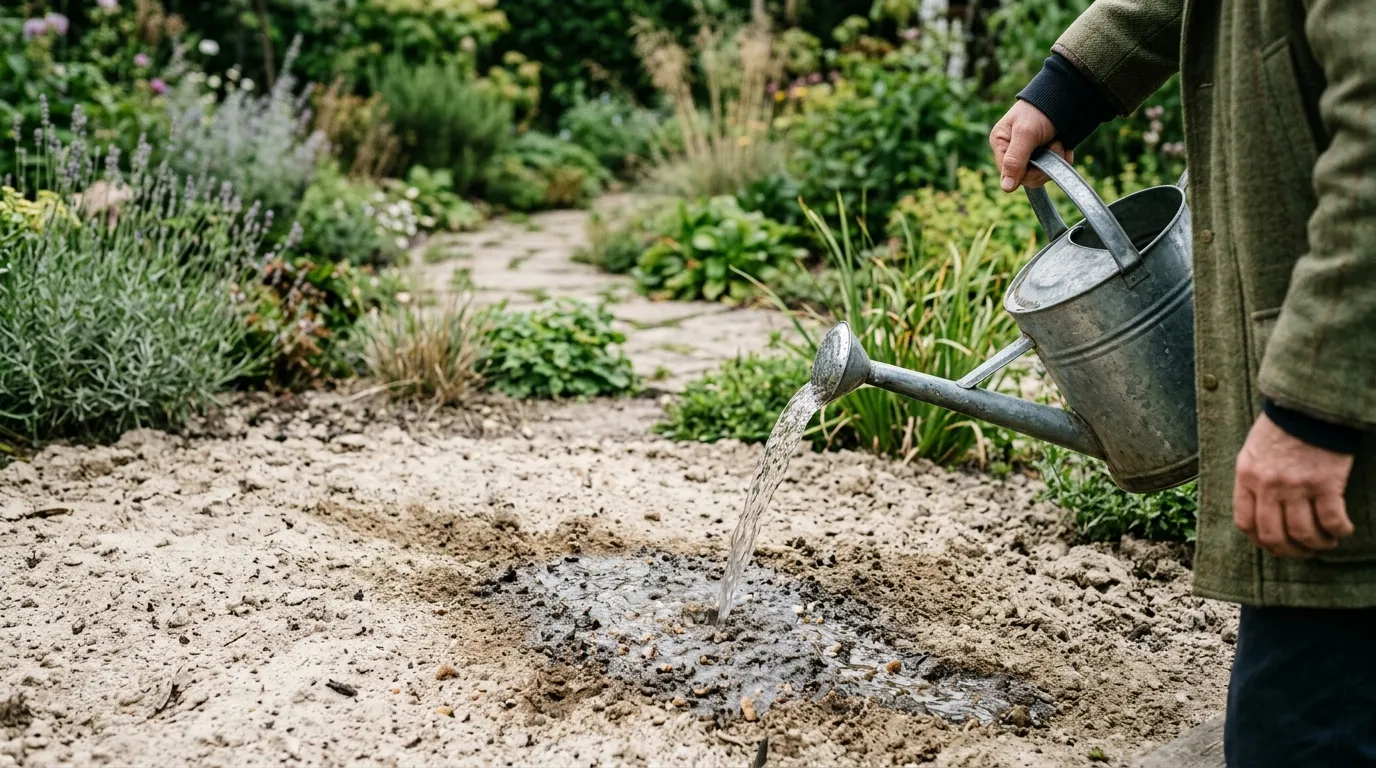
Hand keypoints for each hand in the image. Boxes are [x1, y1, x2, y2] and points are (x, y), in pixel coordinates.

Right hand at [989, 101, 1070, 191]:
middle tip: (1053, 145)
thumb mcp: (1026, 134)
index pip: (1009, 173)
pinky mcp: (1044, 154)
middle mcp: (1012, 151)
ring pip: (1041, 174)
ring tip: (1058, 141)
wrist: (1065, 96)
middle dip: (1043, 164)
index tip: (1040, 158)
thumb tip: (1005, 188)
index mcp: (1000, 143)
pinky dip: (1062, 159)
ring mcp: (1029, 154)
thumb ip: (1015, 160)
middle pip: (1026, 177)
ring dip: (1055, 159)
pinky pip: (1053, 168)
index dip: (1027, 172)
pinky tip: (1063, 145)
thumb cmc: (1040, 110)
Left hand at [1233, 413, 1355, 556]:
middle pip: (1273, 535)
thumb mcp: (1252, 452)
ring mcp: (1297, 485)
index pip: (1245, 522)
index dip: (1260, 541)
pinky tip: (1343, 529)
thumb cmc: (1280, 428)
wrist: (1309, 407)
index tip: (1275, 545)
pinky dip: (1339, 531)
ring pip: (1303, 533)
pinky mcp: (1326, 482)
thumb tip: (1257, 510)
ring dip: (1316, 544)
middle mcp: (1268, 485)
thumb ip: (1252, 481)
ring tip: (1326, 541)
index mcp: (1246, 477)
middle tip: (1304, 550)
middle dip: (1290, 551)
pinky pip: (1331, 520)